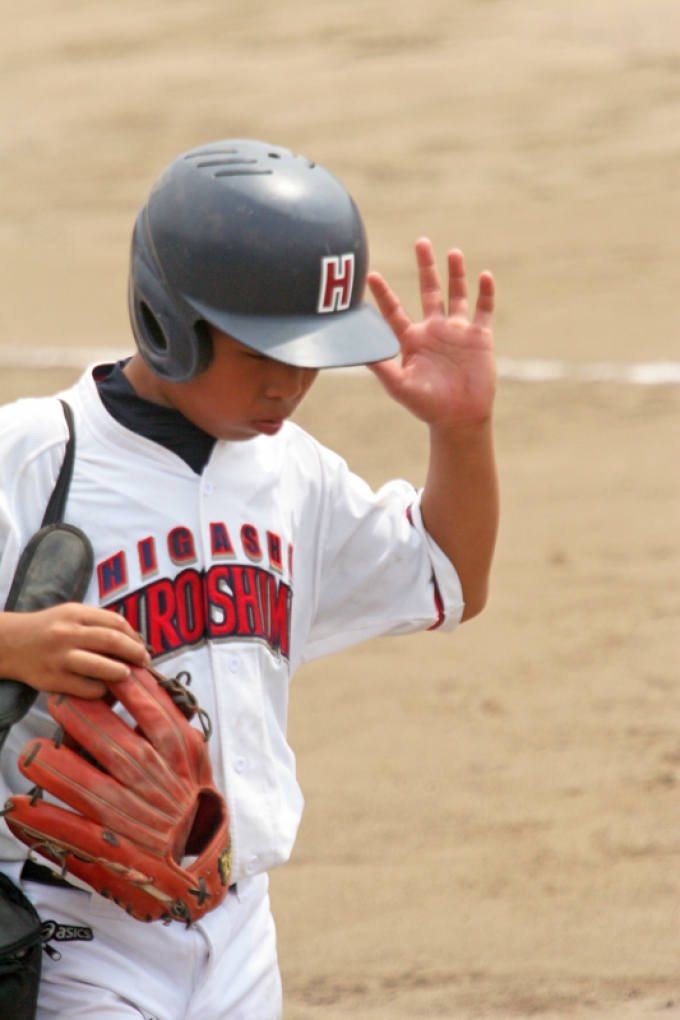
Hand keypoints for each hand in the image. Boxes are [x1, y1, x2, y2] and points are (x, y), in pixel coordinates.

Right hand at [0, 604, 151, 698]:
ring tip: (127, 675)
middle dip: (136, 654)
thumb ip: (98, 623)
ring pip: (102, 667)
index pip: (116, 623)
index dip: (135, 637)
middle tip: (144, 663)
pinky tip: (104, 688)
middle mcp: (68, 634)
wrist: (10, 644)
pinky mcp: (53, 680)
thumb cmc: (49, 629)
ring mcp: (60, 658)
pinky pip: (86, 688)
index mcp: (76, 614)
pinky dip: (101, 690)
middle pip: (113, 642)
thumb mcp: (71, 615)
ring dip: (122, 673)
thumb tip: (134, 640)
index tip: (142, 647)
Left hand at [367, 239, 494, 430]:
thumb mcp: (399, 386)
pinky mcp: (479, 337)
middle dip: (425, 267)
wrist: (459, 419)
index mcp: (412, 340)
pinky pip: (483, 310)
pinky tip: (484, 276)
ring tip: (453, 252)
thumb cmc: (426, 406)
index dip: (383, 293)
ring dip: (455, 274)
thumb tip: (357, 350)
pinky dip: (485, 293)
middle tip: (421, 242)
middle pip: (429, 291)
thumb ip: (381, 366)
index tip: (371, 275)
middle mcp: (434, 330)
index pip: (394, 311)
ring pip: (457, 295)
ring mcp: (457, 331)